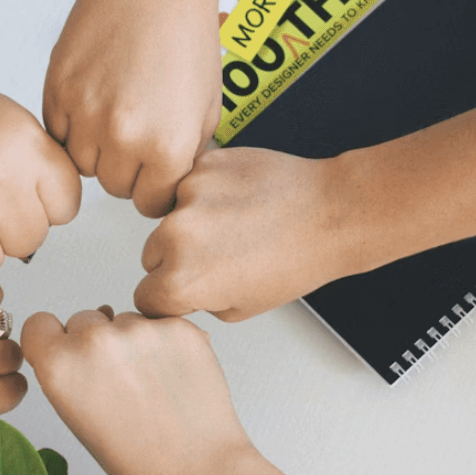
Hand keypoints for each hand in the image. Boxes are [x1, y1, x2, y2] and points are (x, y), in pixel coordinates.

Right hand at [20, 306, 253, 474]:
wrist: (197, 466)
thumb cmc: (137, 456)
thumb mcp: (77, 419)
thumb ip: (65, 374)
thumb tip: (73, 341)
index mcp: (60, 365)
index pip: (39, 324)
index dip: (53, 339)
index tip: (66, 352)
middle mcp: (94, 340)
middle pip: (83, 319)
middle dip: (95, 341)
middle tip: (117, 380)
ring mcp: (138, 328)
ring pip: (124, 319)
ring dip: (132, 341)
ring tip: (150, 383)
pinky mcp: (177, 326)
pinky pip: (160, 322)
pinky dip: (165, 342)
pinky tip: (173, 376)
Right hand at [43, 0, 222, 217]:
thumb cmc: (187, 30)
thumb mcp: (207, 108)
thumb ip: (186, 155)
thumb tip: (166, 185)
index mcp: (167, 147)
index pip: (151, 203)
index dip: (155, 185)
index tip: (155, 169)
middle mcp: (123, 136)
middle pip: (115, 187)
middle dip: (127, 166)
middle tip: (137, 129)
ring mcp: (85, 113)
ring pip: (82, 164)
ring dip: (97, 148)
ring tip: (116, 110)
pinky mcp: (57, 87)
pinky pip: (57, 133)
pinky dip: (72, 123)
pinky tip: (96, 95)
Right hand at [134, 147, 366, 320]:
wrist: (330, 212)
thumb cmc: (296, 260)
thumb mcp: (240, 308)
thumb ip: (197, 301)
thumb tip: (177, 291)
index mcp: (182, 280)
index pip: (145, 297)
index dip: (168, 298)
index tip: (183, 292)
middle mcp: (177, 236)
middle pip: (151, 255)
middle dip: (176, 259)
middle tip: (219, 257)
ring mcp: (188, 196)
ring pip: (168, 218)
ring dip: (190, 224)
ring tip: (235, 227)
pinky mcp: (203, 166)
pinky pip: (189, 186)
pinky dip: (207, 195)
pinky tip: (238, 203)